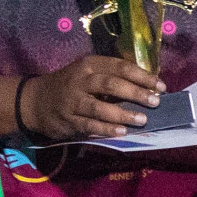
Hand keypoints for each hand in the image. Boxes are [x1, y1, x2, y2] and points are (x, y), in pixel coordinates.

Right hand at [20, 55, 164, 140]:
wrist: (35, 100)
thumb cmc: (71, 85)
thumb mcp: (87, 73)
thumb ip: (112, 77)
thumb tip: (148, 88)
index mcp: (88, 65)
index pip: (119, 67)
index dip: (142, 76)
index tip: (161, 86)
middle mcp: (80, 80)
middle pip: (110, 84)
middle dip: (135, 93)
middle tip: (155, 102)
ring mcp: (72, 100)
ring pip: (99, 107)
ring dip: (122, 114)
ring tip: (142, 120)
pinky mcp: (68, 119)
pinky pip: (89, 125)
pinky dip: (106, 129)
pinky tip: (121, 132)